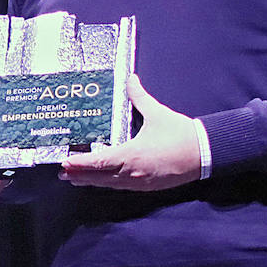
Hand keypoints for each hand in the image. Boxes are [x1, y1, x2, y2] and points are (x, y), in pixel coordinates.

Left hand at [60, 75, 200, 190]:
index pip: (99, 163)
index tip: (65, 163)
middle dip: (80, 176)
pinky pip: (123, 187)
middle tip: (63, 173)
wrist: (204, 153)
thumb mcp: (157, 113)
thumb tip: (130, 79)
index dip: (80, 164)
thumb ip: (139, 96)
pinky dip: (109, 184)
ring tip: (77, 178)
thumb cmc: (180, 134)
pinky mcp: (148, 187)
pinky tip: (104, 180)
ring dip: (93, 182)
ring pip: (110, 185)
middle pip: (99, 178)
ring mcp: (140, 182)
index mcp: (131, 155)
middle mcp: (132, 172)